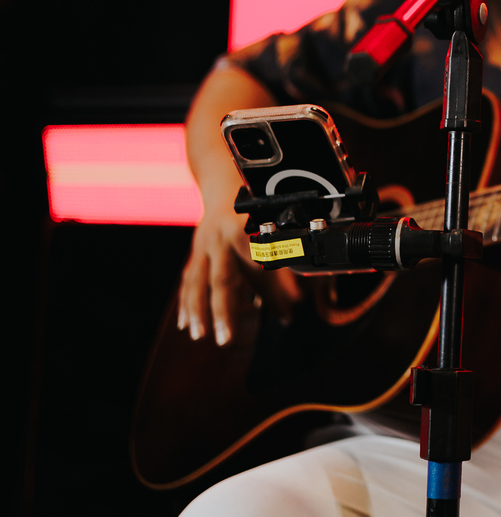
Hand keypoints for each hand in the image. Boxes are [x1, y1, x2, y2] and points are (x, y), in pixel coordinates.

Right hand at [178, 205, 300, 345]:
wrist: (223, 187)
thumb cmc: (254, 214)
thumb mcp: (269, 234)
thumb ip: (280, 271)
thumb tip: (291, 311)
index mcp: (241, 227)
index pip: (249, 249)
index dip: (256, 262)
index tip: (265, 279)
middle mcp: (218, 237)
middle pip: (221, 277)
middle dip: (222, 310)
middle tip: (226, 338)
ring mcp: (203, 246)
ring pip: (197, 282)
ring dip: (197, 312)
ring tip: (198, 336)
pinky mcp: (195, 254)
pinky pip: (188, 281)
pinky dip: (186, 304)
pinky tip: (185, 325)